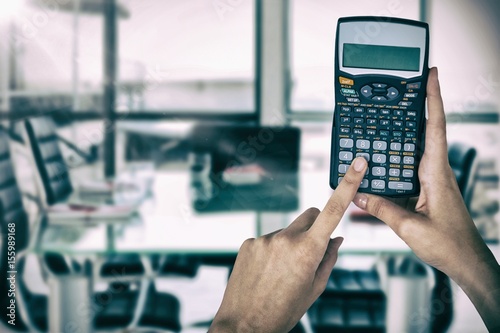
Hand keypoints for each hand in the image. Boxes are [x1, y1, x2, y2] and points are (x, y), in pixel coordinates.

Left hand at [209, 157, 367, 332]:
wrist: (244, 325)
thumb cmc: (283, 311)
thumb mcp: (315, 289)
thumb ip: (329, 259)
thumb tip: (337, 237)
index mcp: (308, 251)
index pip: (333, 211)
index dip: (348, 185)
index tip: (357, 164)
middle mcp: (285, 239)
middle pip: (309, 215)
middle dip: (315, 226)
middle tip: (310, 250)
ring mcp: (264, 239)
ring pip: (288, 230)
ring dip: (291, 243)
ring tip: (281, 271)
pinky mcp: (249, 242)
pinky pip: (269, 238)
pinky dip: (272, 250)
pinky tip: (266, 271)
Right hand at [353, 67, 499, 330]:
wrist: (467, 261)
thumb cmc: (448, 244)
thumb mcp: (409, 227)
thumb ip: (382, 208)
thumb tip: (359, 193)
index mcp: (437, 173)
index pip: (435, 127)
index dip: (433, 98)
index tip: (431, 74)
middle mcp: (437, 171)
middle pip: (428, 129)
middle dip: (420, 104)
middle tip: (406, 84)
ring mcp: (434, 179)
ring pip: (418, 148)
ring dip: (408, 131)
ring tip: (390, 117)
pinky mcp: (429, 189)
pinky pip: (412, 167)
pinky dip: (399, 158)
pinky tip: (386, 160)